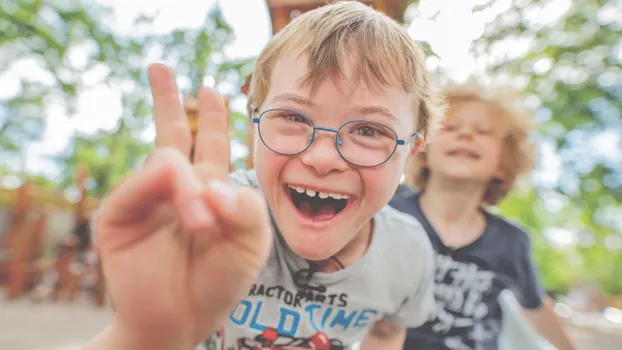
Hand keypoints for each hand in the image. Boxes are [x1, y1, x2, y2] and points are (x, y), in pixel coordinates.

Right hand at [91, 64, 271, 348]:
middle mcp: (178, 188)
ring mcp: (148, 198)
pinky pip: (140, 185)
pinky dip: (165, 190)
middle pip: (172, 132)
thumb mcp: (251, 244)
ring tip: (204, 225)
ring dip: (190, 188)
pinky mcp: (121, 214)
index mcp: (211, 190)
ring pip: (167, 161)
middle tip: (159, 67)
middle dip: (168, 100)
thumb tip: (215, 183)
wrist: (181, 321)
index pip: (211, 143)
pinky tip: (187, 211)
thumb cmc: (219, 281)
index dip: (213, 116)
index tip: (211, 89)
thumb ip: (246, 209)